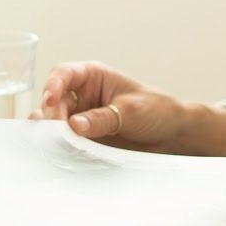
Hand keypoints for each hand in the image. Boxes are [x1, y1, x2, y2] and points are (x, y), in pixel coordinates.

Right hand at [33, 61, 225, 156]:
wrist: (173, 135)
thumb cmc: (156, 110)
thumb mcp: (130, 111)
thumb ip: (102, 118)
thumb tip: (74, 125)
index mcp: (93, 76)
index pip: (64, 74)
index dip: (53, 85)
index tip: (51, 100)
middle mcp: (83, 95)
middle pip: (54, 100)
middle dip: (52, 114)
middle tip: (59, 131)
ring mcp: (81, 117)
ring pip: (54, 122)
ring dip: (52, 132)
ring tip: (58, 143)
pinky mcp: (84, 138)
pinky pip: (64, 141)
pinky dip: (60, 146)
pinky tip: (61, 151)